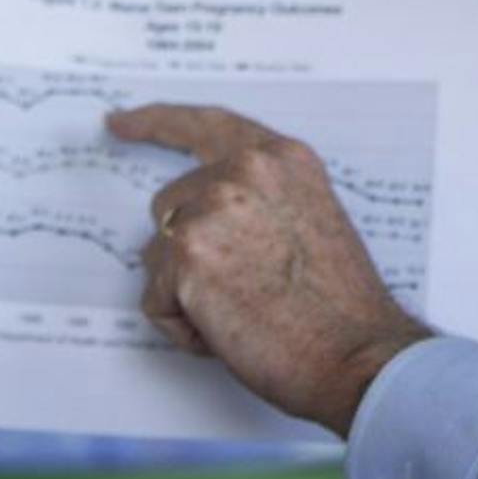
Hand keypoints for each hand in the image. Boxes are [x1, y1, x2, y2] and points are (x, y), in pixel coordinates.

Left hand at [107, 103, 430, 437]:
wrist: (357, 356)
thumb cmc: (340, 307)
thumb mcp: (310, 219)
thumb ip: (258, 199)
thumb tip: (203, 217)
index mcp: (281, 158)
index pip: (206, 125)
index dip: (157, 123)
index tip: (120, 123)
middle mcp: (244, 171)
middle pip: (170, 206)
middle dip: (189, 253)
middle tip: (244, 293)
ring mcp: (212, 209)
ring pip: (157, 256)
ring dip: (188, 293)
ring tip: (247, 314)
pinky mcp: (187, 256)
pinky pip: (156, 300)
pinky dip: (183, 327)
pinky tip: (231, 333)